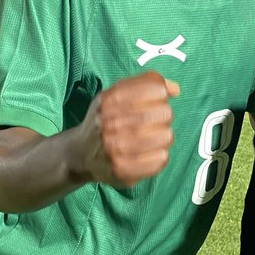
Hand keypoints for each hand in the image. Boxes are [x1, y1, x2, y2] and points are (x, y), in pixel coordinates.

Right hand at [78, 71, 178, 186]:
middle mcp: (109, 123)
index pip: (156, 89)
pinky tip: (148, 153)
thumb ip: (146, 84)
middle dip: (163, 116)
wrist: (80, 153)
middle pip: (164, 113)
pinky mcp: (122, 170)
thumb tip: (175, 88)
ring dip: (163, 136)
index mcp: (109, 100)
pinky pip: (161, 159)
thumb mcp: (116, 94)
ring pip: (166, 136)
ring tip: (151, 138)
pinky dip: (159, 155)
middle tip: (153, 121)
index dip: (161, 93)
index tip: (155, 99)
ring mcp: (115, 149)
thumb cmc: (105, 120)